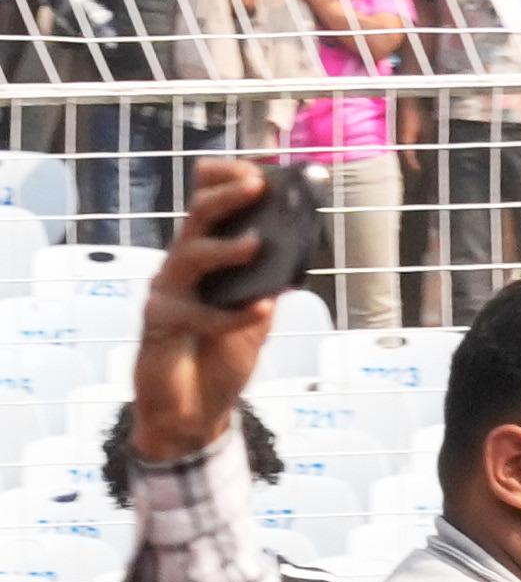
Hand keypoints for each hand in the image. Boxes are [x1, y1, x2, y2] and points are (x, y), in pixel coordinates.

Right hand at [129, 154, 280, 468]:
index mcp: (204, 261)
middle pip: (196, 221)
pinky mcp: (160, 325)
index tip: (257, 170)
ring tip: (256, 244)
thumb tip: (299, 249)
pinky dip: (232, 315)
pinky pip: (198, 315)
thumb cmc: (220, 356)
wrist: (194, 411)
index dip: (225, 185)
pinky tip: (259, 312)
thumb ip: (269, 284)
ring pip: (189, 257)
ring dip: (225, 249)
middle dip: (225, 199)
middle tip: (256, 185)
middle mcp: (180, 269)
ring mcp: (167, 294)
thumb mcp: (256, 316)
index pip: (207, 210)